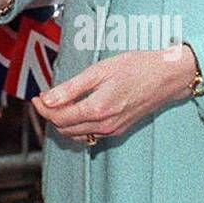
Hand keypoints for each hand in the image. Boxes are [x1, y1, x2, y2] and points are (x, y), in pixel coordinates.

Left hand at [33, 45, 194, 144]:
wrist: (167, 77)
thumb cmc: (136, 67)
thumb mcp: (99, 71)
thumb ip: (71, 88)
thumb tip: (47, 99)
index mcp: (97, 110)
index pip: (59, 118)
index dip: (42, 109)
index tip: (36, 97)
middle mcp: (104, 126)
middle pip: (65, 129)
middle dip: (50, 116)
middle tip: (45, 98)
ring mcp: (113, 130)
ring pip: (77, 135)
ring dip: (63, 123)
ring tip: (58, 104)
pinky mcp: (119, 130)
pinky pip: (91, 135)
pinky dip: (77, 127)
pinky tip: (76, 111)